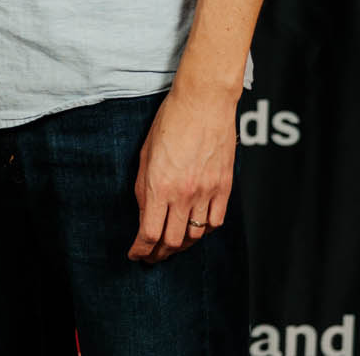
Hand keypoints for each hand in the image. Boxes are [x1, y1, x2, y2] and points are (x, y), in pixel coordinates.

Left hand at [127, 82, 236, 261]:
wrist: (203, 102)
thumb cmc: (170, 122)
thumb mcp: (145, 154)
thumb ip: (144, 188)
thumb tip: (144, 214)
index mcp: (160, 185)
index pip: (149, 233)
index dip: (141, 250)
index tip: (135, 255)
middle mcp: (184, 193)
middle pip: (172, 240)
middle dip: (158, 254)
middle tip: (151, 256)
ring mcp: (207, 192)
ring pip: (195, 235)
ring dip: (181, 245)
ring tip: (171, 247)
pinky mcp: (224, 187)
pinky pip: (216, 221)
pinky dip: (204, 231)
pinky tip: (196, 230)